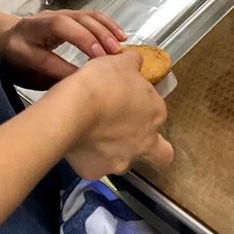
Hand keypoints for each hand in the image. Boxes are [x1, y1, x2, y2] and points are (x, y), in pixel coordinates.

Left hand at [0, 10, 126, 89]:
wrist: (8, 39)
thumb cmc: (20, 63)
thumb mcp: (29, 77)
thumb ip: (51, 78)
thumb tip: (80, 83)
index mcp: (22, 44)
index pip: (44, 55)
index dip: (64, 67)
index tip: (87, 76)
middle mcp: (38, 23)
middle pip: (65, 25)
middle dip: (89, 40)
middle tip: (109, 59)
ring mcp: (55, 14)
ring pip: (81, 17)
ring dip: (103, 32)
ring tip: (118, 50)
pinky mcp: (69, 13)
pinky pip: (90, 15)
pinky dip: (107, 24)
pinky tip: (120, 37)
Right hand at [63, 50, 173, 178]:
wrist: (72, 109)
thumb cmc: (100, 84)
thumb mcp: (120, 62)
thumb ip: (133, 63)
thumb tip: (136, 62)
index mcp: (155, 114)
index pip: (158, 114)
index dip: (144, 109)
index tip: (128, 102)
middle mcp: (145, 142)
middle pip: (161, 154)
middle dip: (150, 149)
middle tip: (128, 135)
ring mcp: (122, 160)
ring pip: (124, 161)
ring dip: (113, 151)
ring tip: (93, 136)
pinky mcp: (97, 172)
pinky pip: (94, 168)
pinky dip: (88, 159)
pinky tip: (78, 145)